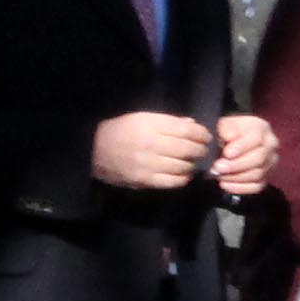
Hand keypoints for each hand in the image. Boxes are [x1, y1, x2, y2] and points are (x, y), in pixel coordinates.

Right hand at [92, 110, 216, 188]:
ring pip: (182, 166)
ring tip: (194, 161)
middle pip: (187, 148)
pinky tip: (184, 174)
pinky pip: (172, 182)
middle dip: (200, 149)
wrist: (93, 151)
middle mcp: (151, 144)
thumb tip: (191, 124)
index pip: (185, 129)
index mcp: (150, 124)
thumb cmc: (118, 130)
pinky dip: (182, 178)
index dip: (201, 133)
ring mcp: (149, 164)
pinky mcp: (145, 180)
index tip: (206, 136)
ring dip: (192, 164)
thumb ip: (167, 121)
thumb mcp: (140, 118)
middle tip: (204, 150)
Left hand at [209, 112, 280, 196]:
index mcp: (262, 129)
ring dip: (235, 178)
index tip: (226, 153)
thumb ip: (227, 128)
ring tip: (219, 176)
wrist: (238, 139)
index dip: (241, 148)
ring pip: (256, 175)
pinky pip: (256, 187)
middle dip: (236, 165)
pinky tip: (225, 184)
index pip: (256, 139)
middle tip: (218, 167)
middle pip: (258, 159)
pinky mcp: (266, 177)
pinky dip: (239, 188)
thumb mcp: (227, 123)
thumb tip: (229, 137)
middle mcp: (271, 147)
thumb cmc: (232, 131)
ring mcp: (270, 164)